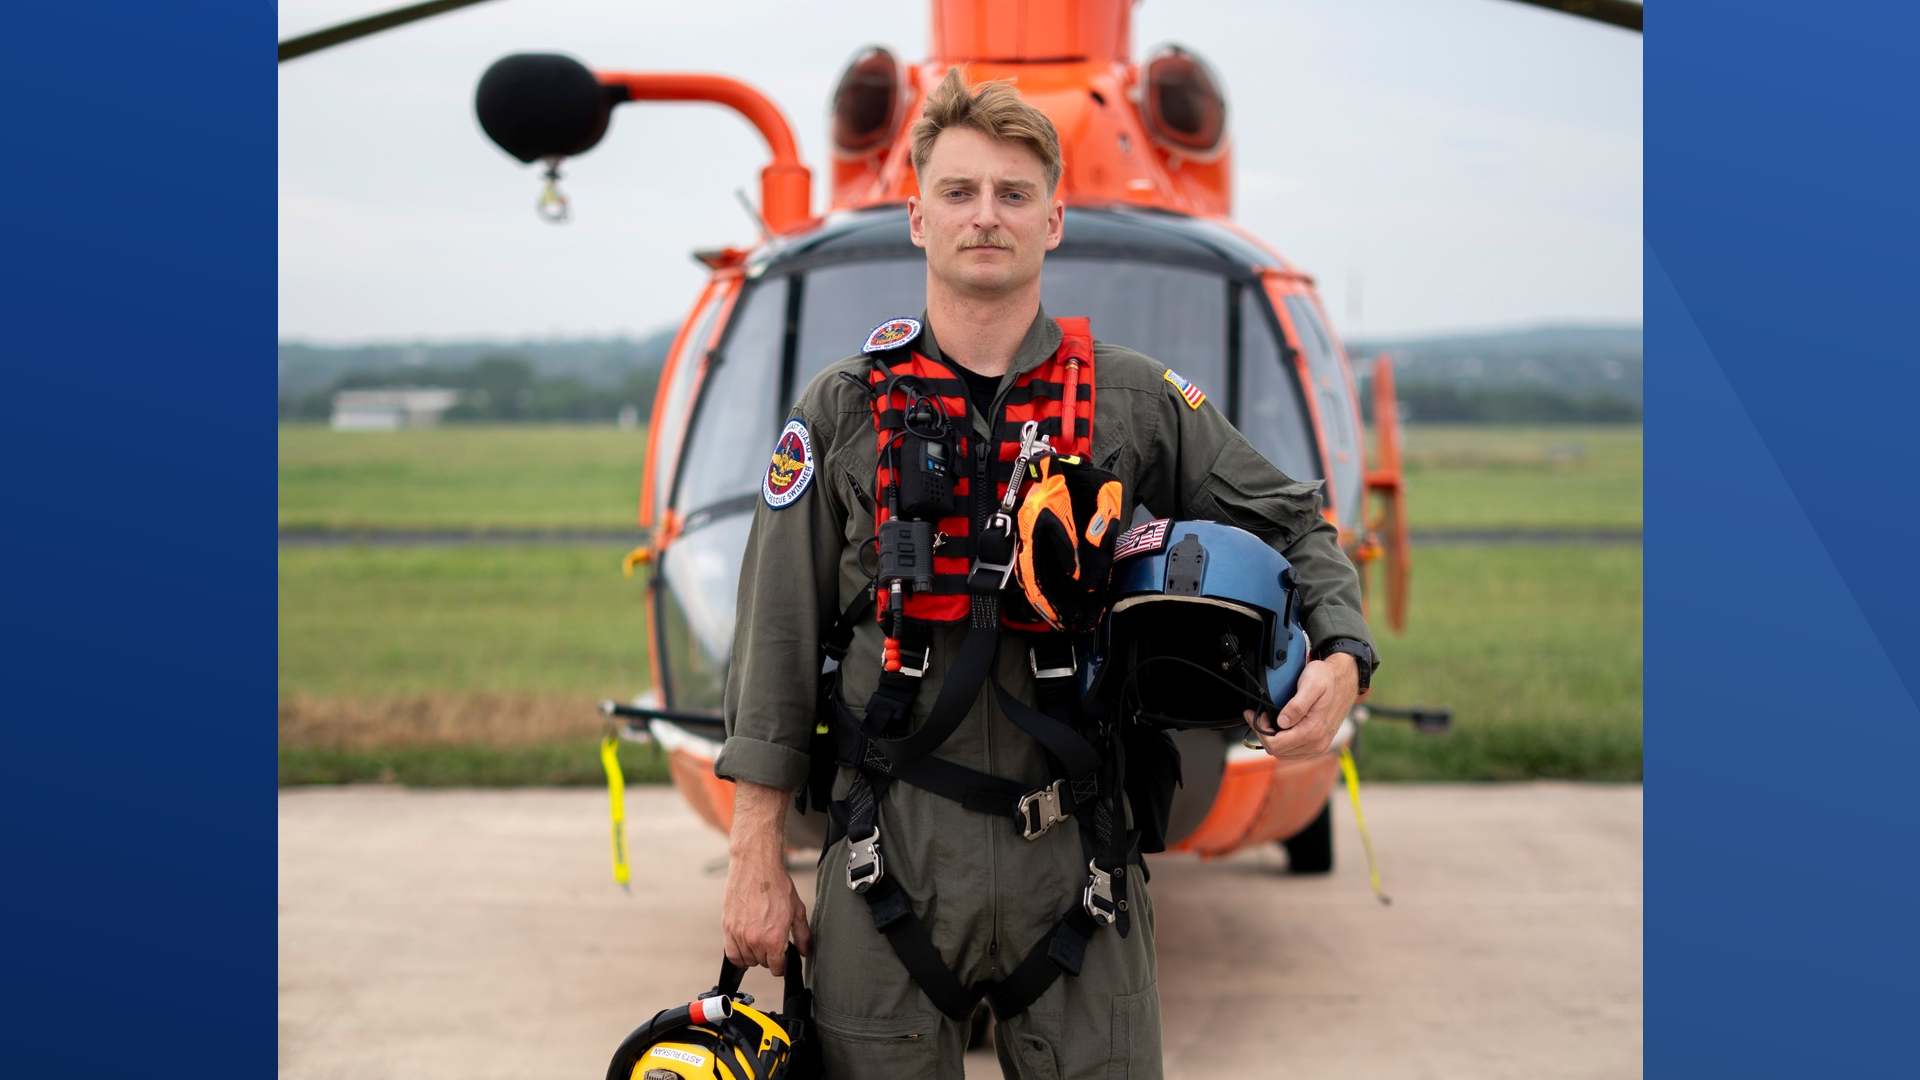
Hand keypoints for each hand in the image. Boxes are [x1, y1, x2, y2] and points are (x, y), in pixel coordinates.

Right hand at [720, 782, 810, 974]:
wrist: (756, 866)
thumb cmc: (776, 884)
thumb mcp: (797, 910)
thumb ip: (802, 934)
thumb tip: (805, 951)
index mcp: (774, 938)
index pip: (776, 968)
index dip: (782, 965)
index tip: (782, 960)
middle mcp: (755, 939)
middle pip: (761, 964)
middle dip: (769, 957)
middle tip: (772, 943)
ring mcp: (739, 934)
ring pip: (746, 960)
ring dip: (754, 955)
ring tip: (760, 942)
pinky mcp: (727, 927)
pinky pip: (731, 953)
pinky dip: (738, 955)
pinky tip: (745, 946)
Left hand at [1245, 653, 1359, 759]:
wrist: (1345, 681)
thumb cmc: (1328, 679)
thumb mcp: (1311, 684)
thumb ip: (1296, 705)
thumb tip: (1282, 722)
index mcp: (1313, 732)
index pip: (1276, 745)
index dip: (1261, 731)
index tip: (1257, 715)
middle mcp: (1317, 744)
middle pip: (1278, 752)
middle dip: (1265, 734)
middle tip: (1261, 715)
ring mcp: (1318, 746)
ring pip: (1285, 754)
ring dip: (1273, 739)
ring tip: (1269, 720)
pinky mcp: (1318, 744)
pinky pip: (1294, 752)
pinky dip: (1283, 742)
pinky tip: (1280, 727)